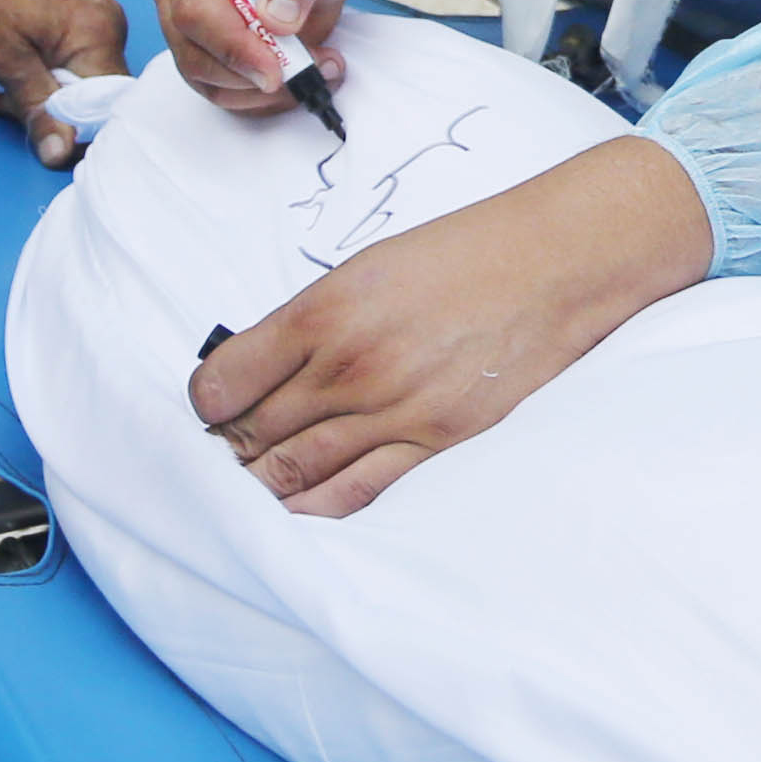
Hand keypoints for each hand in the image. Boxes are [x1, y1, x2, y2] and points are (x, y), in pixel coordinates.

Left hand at [0, 0, 127, 167]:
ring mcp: (98, 19)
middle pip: (92, 98)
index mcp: (98, 38)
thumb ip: (37, 106)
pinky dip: (41, 70)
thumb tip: (60, 156)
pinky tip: (9, 66)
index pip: (107, 109)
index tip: (33, 130)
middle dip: (43, 109)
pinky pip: (71, 59)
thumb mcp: (2, 56)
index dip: (72, 130)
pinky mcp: (83, 15)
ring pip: (77, 80)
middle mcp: (110, 29)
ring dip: (37, 92)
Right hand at [153, 0, 364, 118]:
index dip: (233, 46)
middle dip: (251, 75)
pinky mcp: (205, 52)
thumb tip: (276, 19)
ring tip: (317, 71)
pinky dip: (261, 97)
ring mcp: (185, 25)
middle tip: (308, 74)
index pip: (195, 10)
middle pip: (193, 53)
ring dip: (261, 91)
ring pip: (207, 80)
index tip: (276, 70)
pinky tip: (300, 78)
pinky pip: (223, 90)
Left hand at [192, 137, 712, 514]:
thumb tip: (260, 370)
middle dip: (230, 446)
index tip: (211, 407)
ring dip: (263, 481)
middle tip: (226, 450)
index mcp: (323, 311)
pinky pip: (356, 492)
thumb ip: (310, 321)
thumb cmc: (463, 253)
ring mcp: (393, 409)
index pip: (224, 382)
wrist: (554, 262)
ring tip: (253, 481)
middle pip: (254, 432)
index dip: (206, 404)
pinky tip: (295, 508)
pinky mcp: (436, 441)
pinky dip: (315, 506)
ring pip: (295, 470)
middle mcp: (350, 366)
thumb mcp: (367, 268)